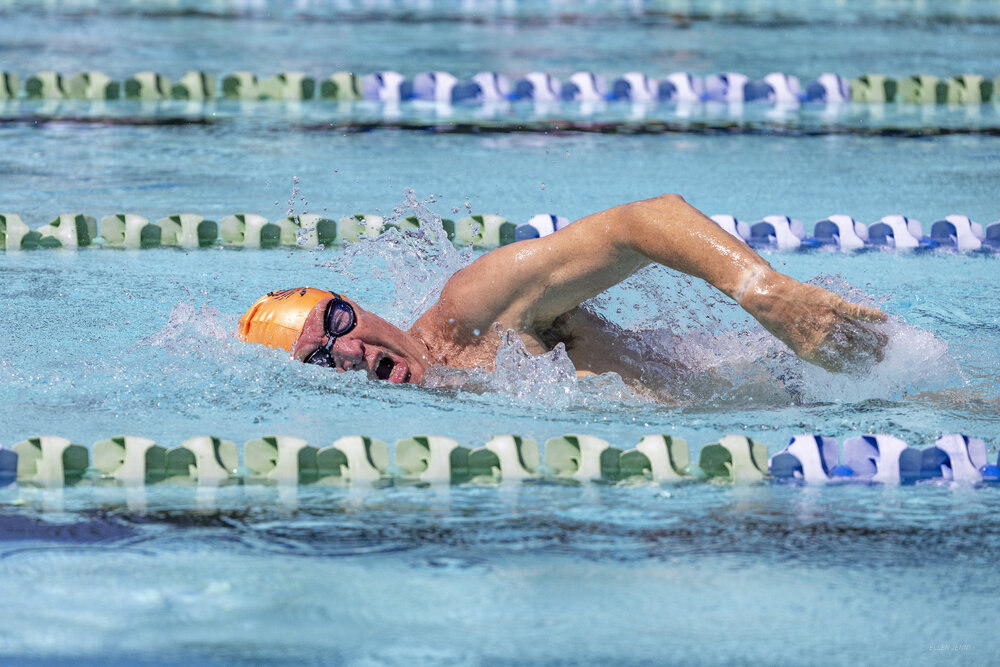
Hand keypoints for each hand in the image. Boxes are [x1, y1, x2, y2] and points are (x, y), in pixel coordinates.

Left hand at [738, 270, 887, 372]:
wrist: (770, 296)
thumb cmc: (779, 321)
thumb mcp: (794, 342)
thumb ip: (815, 350)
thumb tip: (836, 359)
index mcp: (812, 353)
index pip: (842, 365)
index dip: (857, 368)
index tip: (867, 369)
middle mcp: (824, 338)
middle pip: (855, 350)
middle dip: (870, 355)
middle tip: (880, 356)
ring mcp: (830, 320)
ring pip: (859, 332)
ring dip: (875, 338)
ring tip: (885, 342)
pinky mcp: (833, 303)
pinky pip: (857, 311)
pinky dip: (871, 315)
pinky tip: (883, 319)